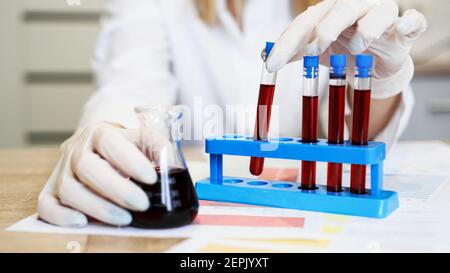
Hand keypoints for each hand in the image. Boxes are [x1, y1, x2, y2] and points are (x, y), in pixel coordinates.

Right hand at [37, 122, 158, 226]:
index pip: (109, 141)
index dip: (128, 160)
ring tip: (124, 218)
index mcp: (99, 132)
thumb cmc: (124, 146)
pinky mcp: (51, 190)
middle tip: (141, 204)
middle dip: (116, 189)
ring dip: (97, 207)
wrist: (98, 144)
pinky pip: (46, 205)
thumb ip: (158, 147)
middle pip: (86, 167)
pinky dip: (61, 216)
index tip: (151, 178)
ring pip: (68, 189)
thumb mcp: (142, 139)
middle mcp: (76, 149)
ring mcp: (61, 170)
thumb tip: (173, 166)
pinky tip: (83, 221)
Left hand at [267, 0, 426, 97]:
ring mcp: (382, 15)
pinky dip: (409, 23)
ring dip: (366, 30)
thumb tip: (267, 58)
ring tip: (357, 46)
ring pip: (378, 13)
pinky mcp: (405, 28)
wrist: (379, 61)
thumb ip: (296, 52)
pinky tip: (401, 29)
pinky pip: (412, 20)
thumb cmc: (346, 48)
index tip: (271, 65)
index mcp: (330, 12)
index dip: (288, 42)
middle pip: (341, 10)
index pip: (306, 22)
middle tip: (315, 49)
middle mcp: (356, 8)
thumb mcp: (318, 50)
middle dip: (327, 28)